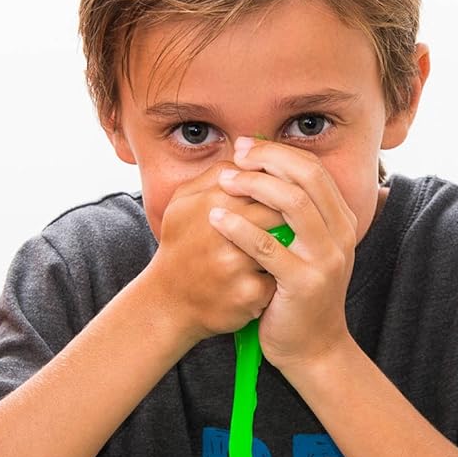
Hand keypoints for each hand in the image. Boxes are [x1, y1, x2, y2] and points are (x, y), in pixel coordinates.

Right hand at [143, 162, 285, 344]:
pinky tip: (271, 282)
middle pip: (280, 212)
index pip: (265, 183)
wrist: (167, 302)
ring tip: (285, 253)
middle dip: (289, 219)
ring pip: (285, 245)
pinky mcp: (249, 295)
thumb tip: (251, 154)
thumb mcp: (183, 201)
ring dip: (289, 248)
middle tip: (290, 226)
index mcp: (211, 203)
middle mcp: (223, 232)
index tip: (280, 201)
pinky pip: (281, 278)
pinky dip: (279, 279)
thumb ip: (216, 173)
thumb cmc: (180, 246)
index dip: (280, 190)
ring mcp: (237, 265)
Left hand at [209, 138, 356, 375]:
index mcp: (340, 221)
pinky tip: (217, 219)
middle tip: (235, 155)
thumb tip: (262, 169)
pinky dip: (239, 228)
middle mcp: (340, 235)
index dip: (279, 152)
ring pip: (294, 204)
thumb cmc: (297, 292)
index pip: (314, 170)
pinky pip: (268, 247)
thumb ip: (294, 214)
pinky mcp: (304, 283)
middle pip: (307, 178)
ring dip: (254, 186)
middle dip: (268, 160)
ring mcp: (326, 259)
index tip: (246, 147)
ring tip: (224, 181)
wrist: (312, 347)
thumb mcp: (305, 248)